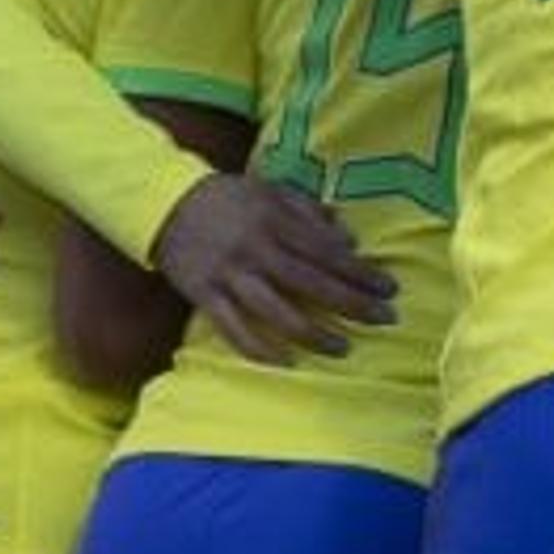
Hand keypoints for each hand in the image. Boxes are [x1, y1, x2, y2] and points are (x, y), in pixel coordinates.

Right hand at [149, 174, 401, 362]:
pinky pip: (233, 328)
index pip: (327, 251)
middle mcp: (255, 249)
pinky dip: (259, 348)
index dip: (361, 272)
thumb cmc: (228, 198)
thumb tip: (348, 237)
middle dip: (351, 303)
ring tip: (344, 347)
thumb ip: (309, 212)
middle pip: (311, 283)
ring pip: (276, 311)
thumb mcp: (270, 191)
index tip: (389, 287)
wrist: (164, 202)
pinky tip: (286, 362)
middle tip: (385, 319)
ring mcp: (229, 274)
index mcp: (275, 221)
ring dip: (313, 333)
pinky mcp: (204, 294)